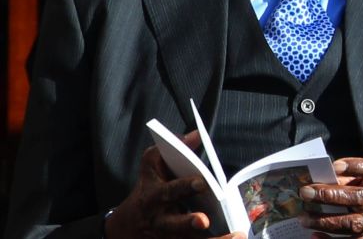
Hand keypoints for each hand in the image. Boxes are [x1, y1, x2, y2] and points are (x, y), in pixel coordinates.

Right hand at [104, 131, 242, 238]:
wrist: (126, 226)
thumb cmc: (146, 190)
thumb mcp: (152, 167)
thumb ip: (172, 149)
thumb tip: (196, 135)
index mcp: (155, 195)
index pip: (170, 189)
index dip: (185, 186)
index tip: (202, 183)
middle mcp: (161, 219)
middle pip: (174, 224)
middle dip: (188, 222)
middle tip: (204, 221)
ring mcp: (169, 236)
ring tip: (236, 236)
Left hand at [298, 158, 362, 237]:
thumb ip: (356, 178)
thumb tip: (325, 179)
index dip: (357, 166)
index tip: (335, 166)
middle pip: (358, 197)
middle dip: (329, 195)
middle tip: (305, 192)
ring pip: (352, 223)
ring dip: (325, 220)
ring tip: (304, 217)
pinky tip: (315, 235)